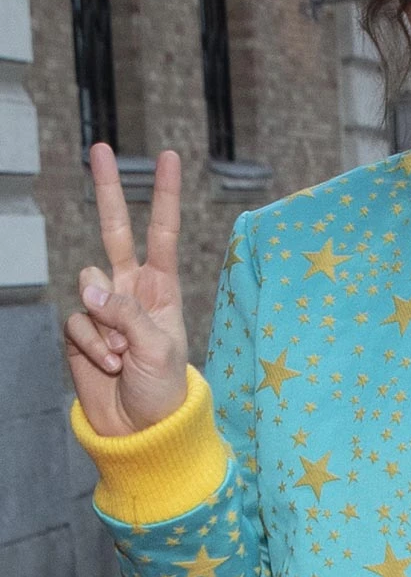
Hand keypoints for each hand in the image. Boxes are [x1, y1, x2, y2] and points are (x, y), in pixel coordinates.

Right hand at [64, 143, 188, 435]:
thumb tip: (90, 286)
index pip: (163, 230)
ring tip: (121, 356)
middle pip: (115, 230)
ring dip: (102, 325)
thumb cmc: (163, 387)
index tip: (168, 156)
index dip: (165, 194)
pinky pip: (75, 324)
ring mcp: (103, 308)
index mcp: (162, 286)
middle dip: (108, 189)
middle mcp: (131, 288)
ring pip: (86, 288)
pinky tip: (105, 365)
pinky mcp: (80, 332)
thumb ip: (125, 313)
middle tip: (100, 148)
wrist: (140, 428)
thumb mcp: (157, 347)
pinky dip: (89, 346)